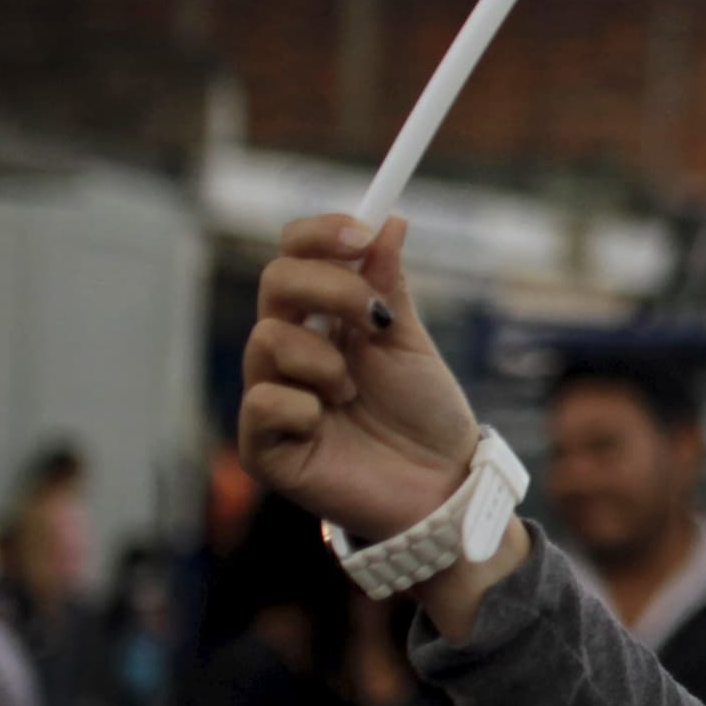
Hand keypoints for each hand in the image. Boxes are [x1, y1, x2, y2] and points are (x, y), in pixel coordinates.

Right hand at [240, 215, 479, 543]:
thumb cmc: (425, 415)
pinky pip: (262, 403)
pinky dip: (304, 407)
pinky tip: (328, 424)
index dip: (320, 235)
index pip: (294, 255)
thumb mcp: (410, 340)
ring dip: (325, 360)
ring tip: (353, 393)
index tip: (361, 235)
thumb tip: (386, 219)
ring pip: (268, 340)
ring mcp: (273, 397)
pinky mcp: (264, 447)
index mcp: (322, 319)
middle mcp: (290, 351)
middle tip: (376, 318)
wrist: (443, 486)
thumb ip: (388, 284)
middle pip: (276, 282)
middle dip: (330, 289)